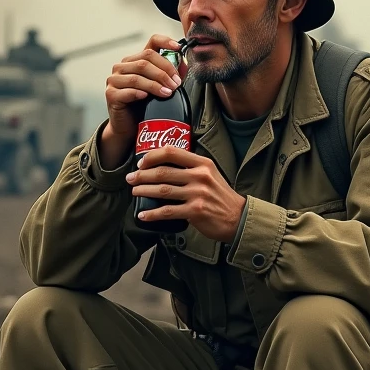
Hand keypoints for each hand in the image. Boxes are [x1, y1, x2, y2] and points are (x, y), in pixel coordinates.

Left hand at [126, 147, 246, 243]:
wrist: (237, 218)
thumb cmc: (220, 197)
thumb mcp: (210, 174)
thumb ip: (192, 168)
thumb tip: (165, 165)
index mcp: (202, 163)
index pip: (172, 152)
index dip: (152, 156)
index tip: (141, 162)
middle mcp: (200, 176)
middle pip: (163, 172)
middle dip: (142, 175)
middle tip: (131, 178)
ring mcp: (198, 194)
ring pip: (162, 190)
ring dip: (143, 191)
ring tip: (134, 192)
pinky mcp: (195, 211)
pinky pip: (167, 211)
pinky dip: (152, 213)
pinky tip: (143, 214)